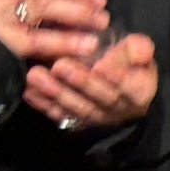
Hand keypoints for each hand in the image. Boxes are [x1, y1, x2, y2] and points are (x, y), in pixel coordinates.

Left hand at [25, 31, 157, 134]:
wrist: (116, 84)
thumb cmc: (127, 63)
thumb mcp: (138, 52)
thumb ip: (138, 48)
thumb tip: (138, 50)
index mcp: (139, 92)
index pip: (130, 87)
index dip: (116, 77)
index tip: (99, 66)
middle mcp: (119, 109)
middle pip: (101, 98)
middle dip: (80, 83)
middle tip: (60, 66)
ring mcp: (96, 118)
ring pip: (77, 108)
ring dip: (55, 93)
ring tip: (36, 75)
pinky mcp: (76, 122)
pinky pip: (60, 116)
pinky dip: (43, 105)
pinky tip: (29, 92)